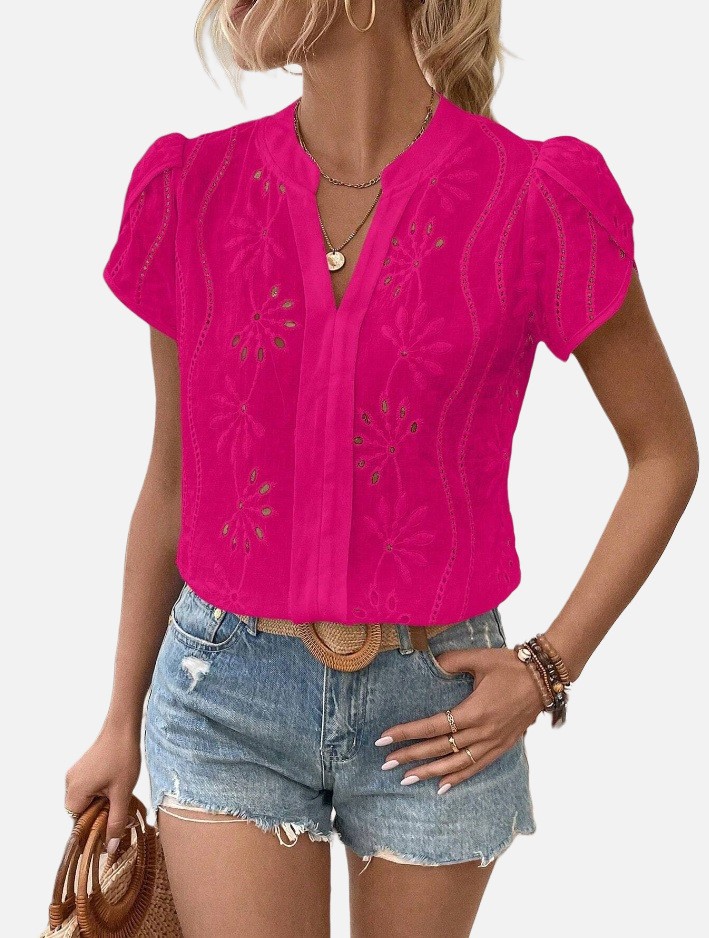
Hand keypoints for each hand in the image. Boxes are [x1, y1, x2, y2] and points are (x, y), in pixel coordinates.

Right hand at [64, 719, 141, 854]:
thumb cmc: (122, 757)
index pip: (78, 824)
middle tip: (120, 811)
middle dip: (100, 816)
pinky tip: (116, 786)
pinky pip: (88, 789)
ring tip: (120, 796)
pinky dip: (101, 793)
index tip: (111, 833)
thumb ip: (115, 821)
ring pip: (86, 800)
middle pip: (81, 813)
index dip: (94, 831)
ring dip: (102, 804)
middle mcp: (70, 783)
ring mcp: (76, 774)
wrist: (124, 727)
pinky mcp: (83, 768)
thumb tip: (110, 847)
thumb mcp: (122, 793)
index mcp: (75, 791)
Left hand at [375, 646, 543, 792]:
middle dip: (410, 757)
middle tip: (386, 764)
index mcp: (473, 710)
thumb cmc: (509, 664)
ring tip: (407, 780)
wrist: (544, 678)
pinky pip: (477, 767)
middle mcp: (481, 732)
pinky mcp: (502, 746)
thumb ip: (451, 661)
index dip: (406, 733)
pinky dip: (458, 778)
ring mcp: (493, 742)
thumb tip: (429, 663)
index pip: (431, 727)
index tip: (384, 739)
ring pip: (456, 764)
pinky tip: (442, 786)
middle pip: (439, 749)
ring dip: (430, 773)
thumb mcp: (478, 658)